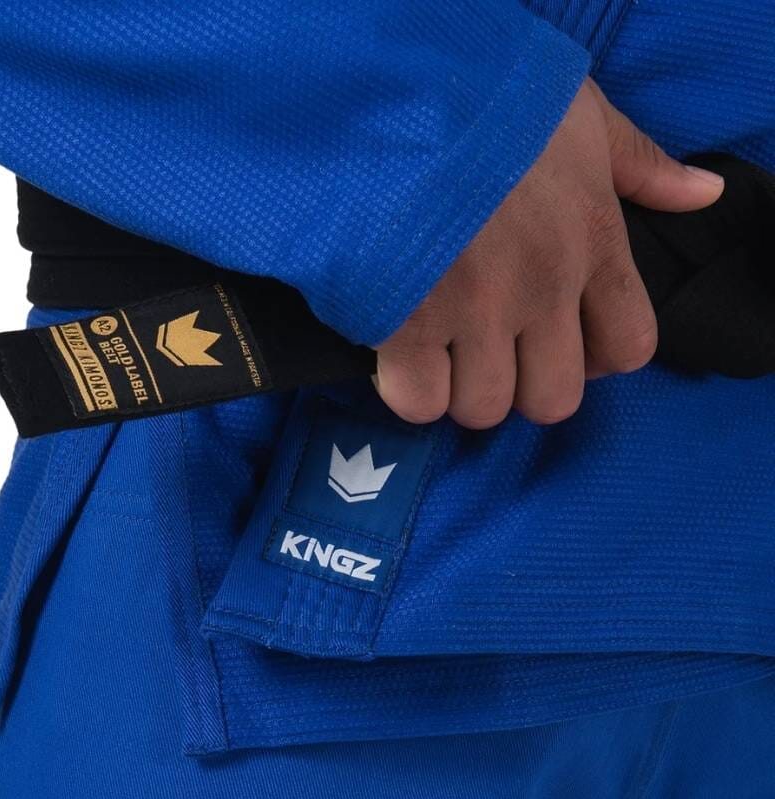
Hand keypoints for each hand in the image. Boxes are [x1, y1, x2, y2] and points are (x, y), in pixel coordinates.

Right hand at [374, 77, 725, 427]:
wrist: (396, 90)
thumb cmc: (488, 98)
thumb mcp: (580, 113)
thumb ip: (639, 163)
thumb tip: (702, 193)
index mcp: (593, 242)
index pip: (628, 348)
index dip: (594, 359)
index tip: (558, 339)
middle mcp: (542, 289)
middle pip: (552, 400)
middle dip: (520, 387)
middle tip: (487, 351)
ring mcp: (474, 311)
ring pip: (484, 407)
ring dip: (459, 389)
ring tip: (435, 349)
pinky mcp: (406, 323)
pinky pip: (418, 401)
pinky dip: (408, 390)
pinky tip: (396, 352)